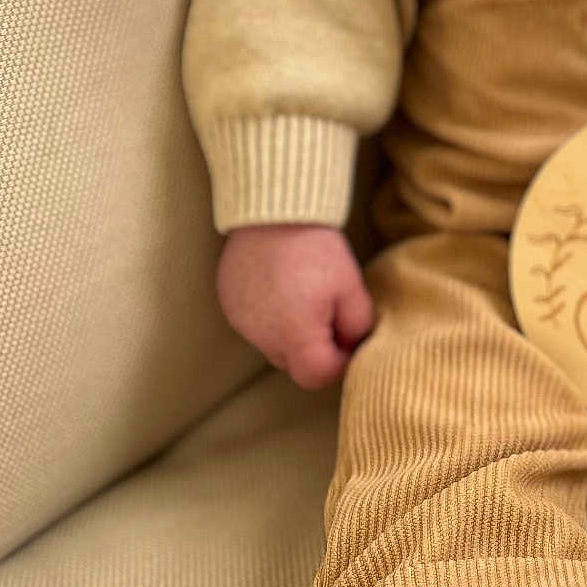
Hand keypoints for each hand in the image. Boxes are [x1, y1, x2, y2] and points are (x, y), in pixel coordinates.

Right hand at [216, 222, 374, 389]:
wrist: (274, 210)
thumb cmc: (316, 248)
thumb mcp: (350, 287)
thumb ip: (357, 327)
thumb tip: (352, 345)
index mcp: (294, 336)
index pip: (317, 376)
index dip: (338, 362)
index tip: (348, 337)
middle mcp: (261, 335)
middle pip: (293, 363)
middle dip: (314, 348)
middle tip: (328, 311)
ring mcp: (240, 320)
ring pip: (272, 344)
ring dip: (290, 331)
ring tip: (303, 293)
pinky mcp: (229, 303)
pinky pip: (254, 323)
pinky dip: (269, 315)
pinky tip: (281, 285)